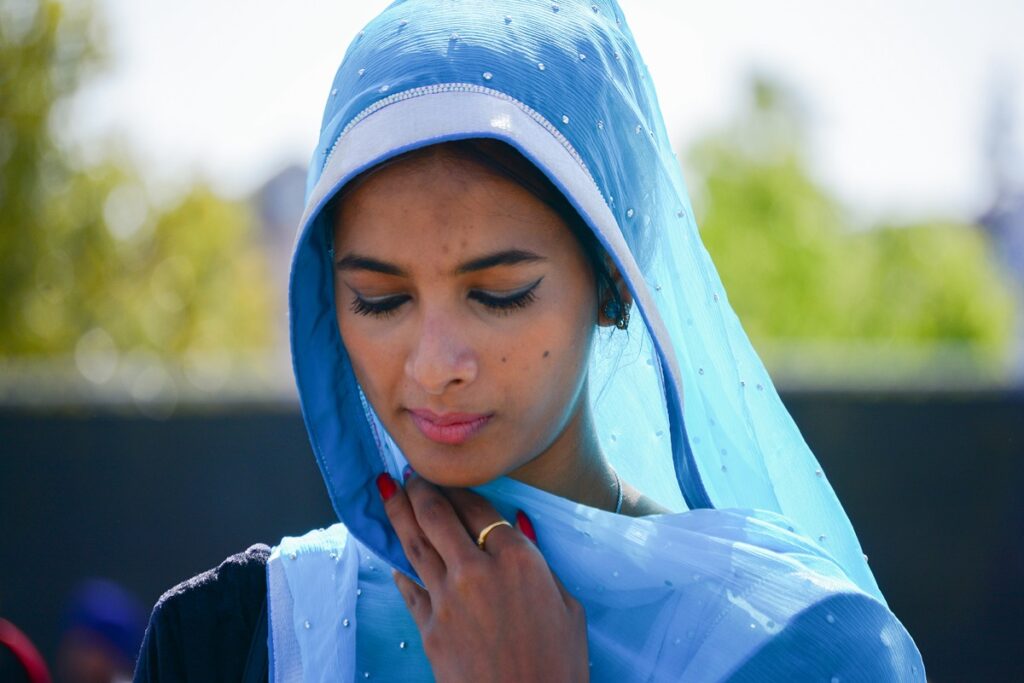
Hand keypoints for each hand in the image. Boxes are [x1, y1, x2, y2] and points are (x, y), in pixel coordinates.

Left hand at [376, 472, 588, 682]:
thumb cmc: (559, 667)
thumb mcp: (568, 608)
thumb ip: (539, 563)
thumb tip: (518, 527)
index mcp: (518, 560)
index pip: (480, 508)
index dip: (461, 489)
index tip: (451, 478)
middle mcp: (477, 571)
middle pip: (438, 517)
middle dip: (420, 490)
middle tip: (409, 474)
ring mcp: (447, 599)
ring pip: (415, 544)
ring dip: (400, 514)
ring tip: (388, 492)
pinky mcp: (429, 628)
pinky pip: (410, 588)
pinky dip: (401, 570)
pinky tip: (394, 558)